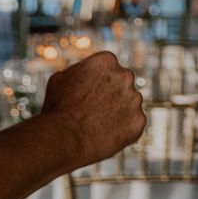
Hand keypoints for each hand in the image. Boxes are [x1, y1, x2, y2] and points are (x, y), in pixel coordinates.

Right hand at [40, 51, 145, 167]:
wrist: (64, 138)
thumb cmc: (58, 108)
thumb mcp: (60, 79)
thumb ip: (78, 72)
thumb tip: (83, 72)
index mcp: (107, 60)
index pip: (109, 69)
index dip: (99, 83)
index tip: (90, 94)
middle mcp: (125, 75)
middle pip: (122, 84)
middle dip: (113, 95)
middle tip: (96, 110)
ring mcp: (134, 98)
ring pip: (130, 104)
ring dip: (120, 112)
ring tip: (98, 125)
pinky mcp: (139, 120)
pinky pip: (134, 124)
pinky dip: (124, 129)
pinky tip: (107, 135)